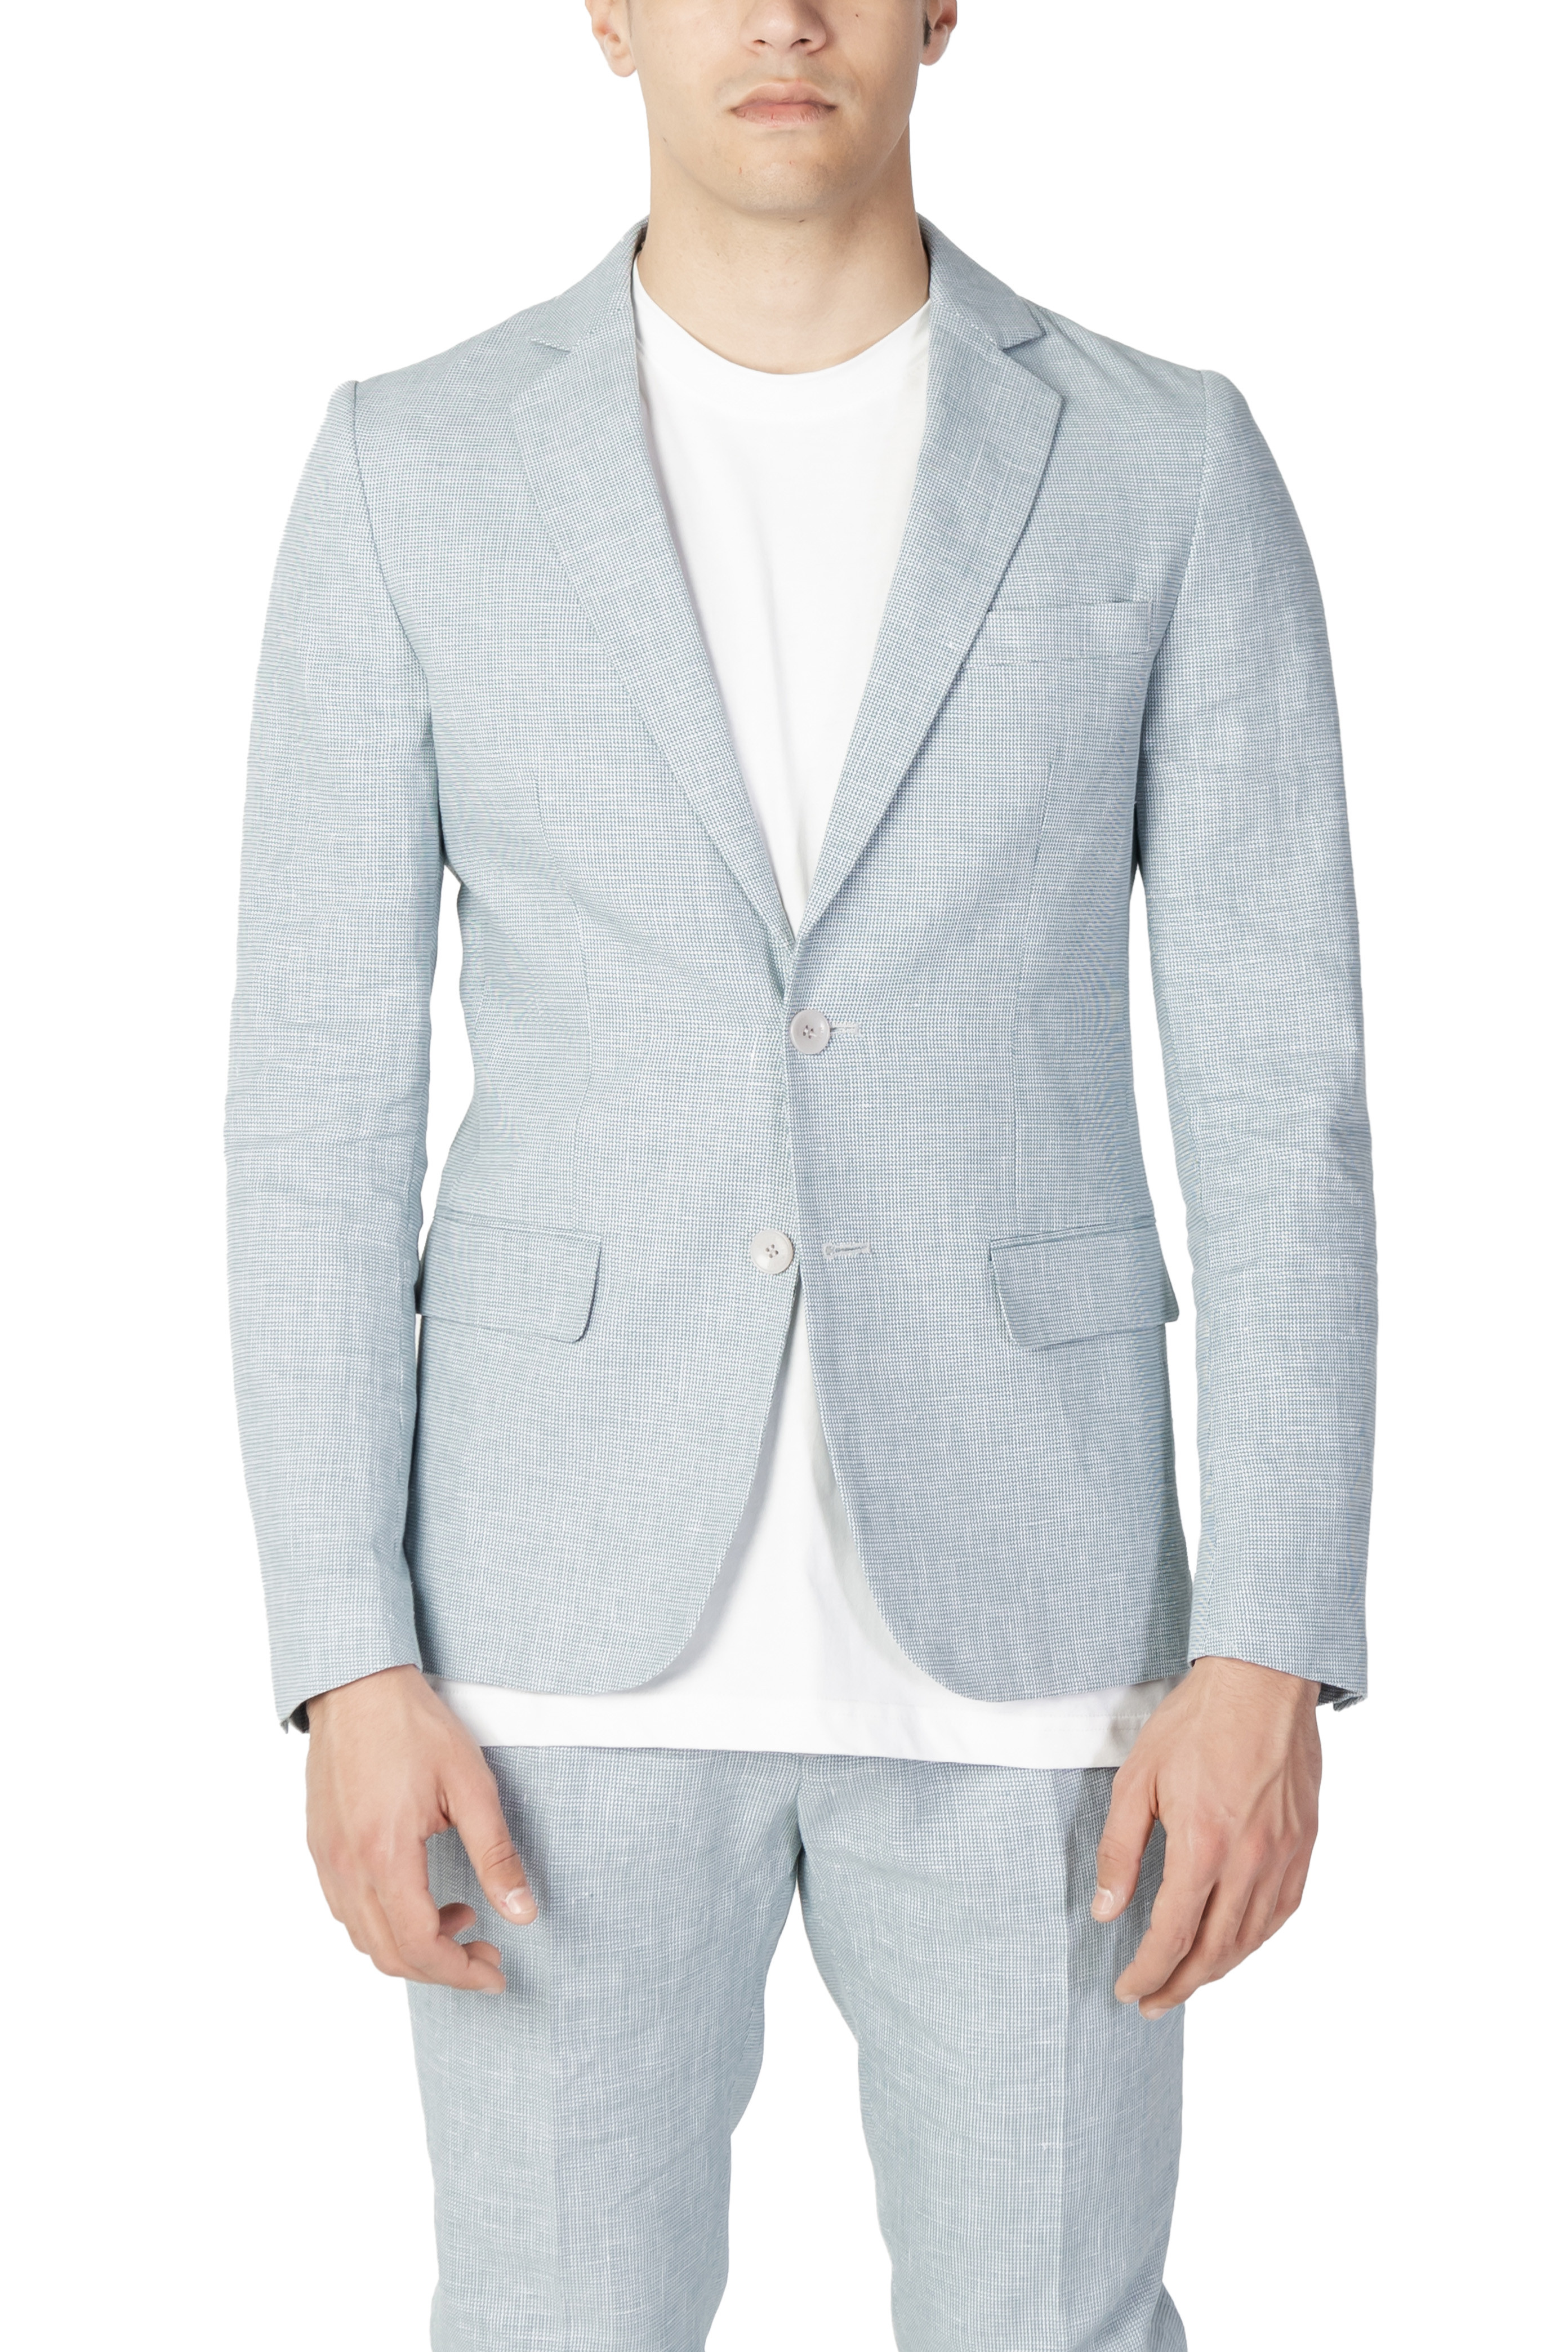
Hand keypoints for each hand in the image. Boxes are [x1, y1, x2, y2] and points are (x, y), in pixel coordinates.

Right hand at [303, 1664, 535, 1992]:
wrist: (356, 1683)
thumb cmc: (414, 1726)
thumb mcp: (471, 1786)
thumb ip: (496, 1855)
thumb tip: (522, 1914)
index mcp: (385, 1855)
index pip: (420, 1945)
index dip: (460, 1973)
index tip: (495, 1973)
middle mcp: (346, 1867)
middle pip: (389, 1954)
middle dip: (442, 1968)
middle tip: (487, 1951)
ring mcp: (326, 1858)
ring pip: (364, 1938)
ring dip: (413, 1946)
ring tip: (460, 1916)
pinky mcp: (319, 1846)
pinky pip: (347, 1910)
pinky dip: (384, 1922)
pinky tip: (419, 1895)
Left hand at [1092, 1656, 1320, 2019]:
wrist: (1260, 1680)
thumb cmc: (1195, 1722)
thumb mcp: (1137, 1779)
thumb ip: (1120, 1851)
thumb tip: (1107, 1910)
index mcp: (1203, 1846)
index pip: (1173, 1936)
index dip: (1147, 1972)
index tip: (1128, 1991)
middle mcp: (1249, 1861)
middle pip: (1215, 1951)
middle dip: (1179, 1986)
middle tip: (1151, 2002)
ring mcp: (1283, 1855)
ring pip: (1251, 1939)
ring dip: (1217, 1971)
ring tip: (1187, 1983)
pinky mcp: (1305, 1843)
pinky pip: (1282, 1911)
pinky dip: (1256, 1940)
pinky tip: (1237, 1946)